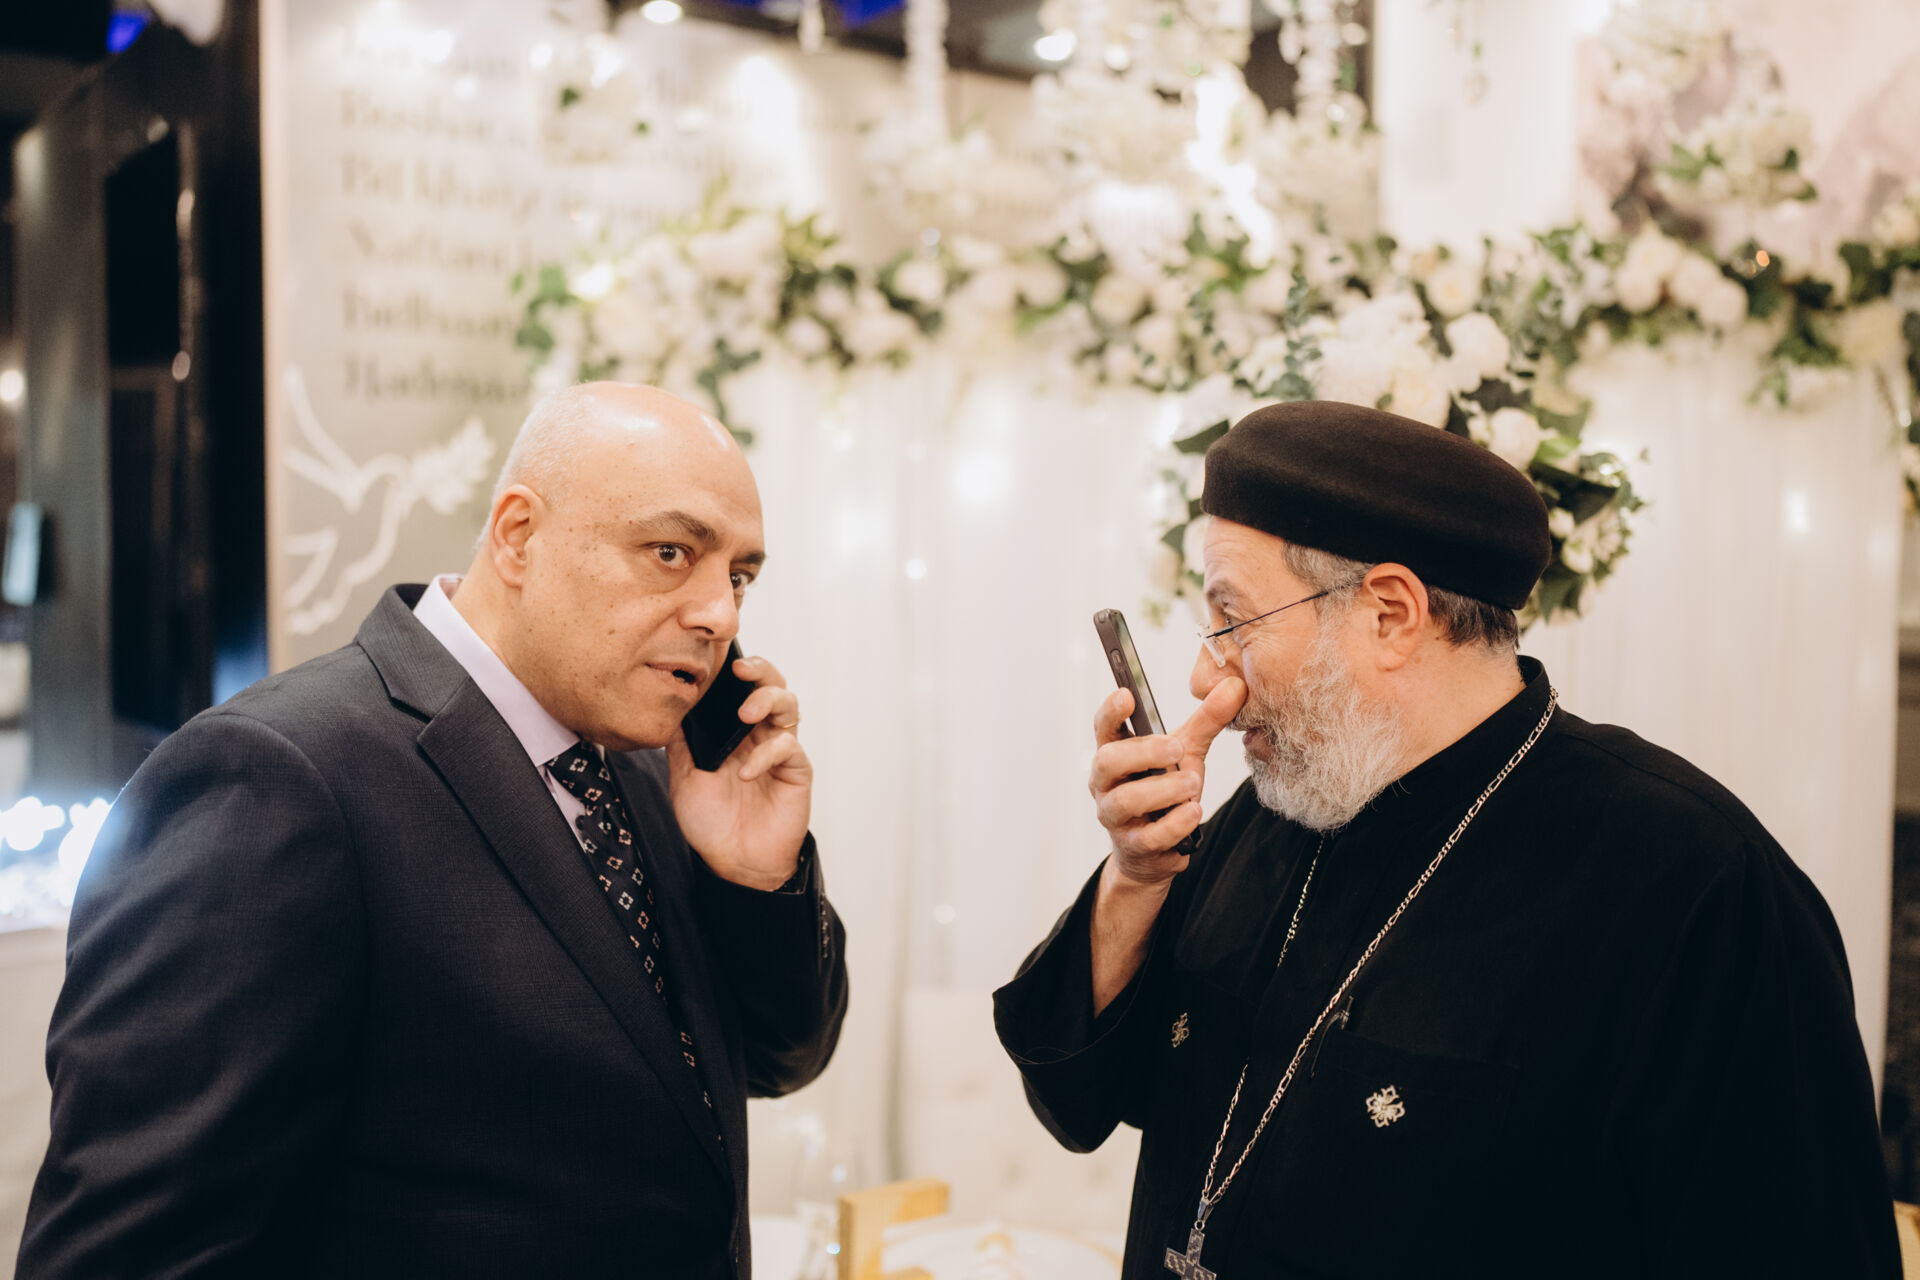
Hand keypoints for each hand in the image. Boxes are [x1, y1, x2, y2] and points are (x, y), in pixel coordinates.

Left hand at [667, 655, 810, 890]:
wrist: (733, 862)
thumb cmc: (711, 821)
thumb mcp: (684, 776)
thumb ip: (681, 741)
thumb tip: (668, 706)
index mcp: (734, 731)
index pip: (740, 688)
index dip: (734, 668)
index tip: (718, 659)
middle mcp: (759, 734)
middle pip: (772, 685)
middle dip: (760, 670)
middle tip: (741, 671)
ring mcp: (779, 750)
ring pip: (788, 705)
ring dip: (768, 701)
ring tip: (746, 715)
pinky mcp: (796, 771)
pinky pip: (788, 748)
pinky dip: (766, 754)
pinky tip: (745, 772)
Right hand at [1088, 676, 1246, 889]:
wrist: (1155, 850)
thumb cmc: (1164, 791)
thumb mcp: (1184, 752)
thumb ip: (1207, 720)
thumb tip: (1236, 687)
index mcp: (1114, 753)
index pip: (1103, 728)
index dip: (1111, 711)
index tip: (1127, 695)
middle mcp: (1105, 784)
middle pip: (1107, 762)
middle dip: (1142, 753)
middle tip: (1176, 748)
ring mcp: (1115, 817)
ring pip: (1125, 801)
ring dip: (1162, 790)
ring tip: (1193, 783)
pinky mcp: (1134, 847)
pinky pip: (1149, 836)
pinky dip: (1173, 824)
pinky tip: (1193, 814)